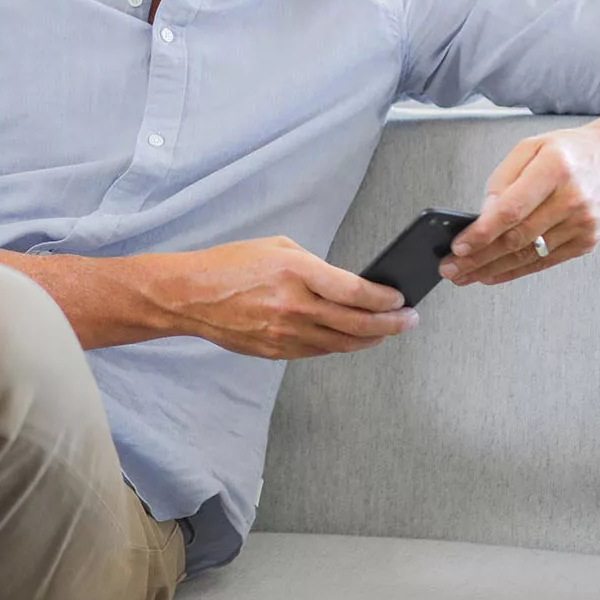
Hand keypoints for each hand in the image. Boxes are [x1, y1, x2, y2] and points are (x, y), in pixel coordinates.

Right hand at [142, 236, 418, 359]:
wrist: (191, 296)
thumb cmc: (231, 265)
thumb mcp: (277, 247)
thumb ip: (315, 266)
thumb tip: (347, 284)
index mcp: (296, 273)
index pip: (355, 292)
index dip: (385, 299)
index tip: (400, 299)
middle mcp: (294, 306)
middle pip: (358, 323)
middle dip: (391, 324)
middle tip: (409, 320)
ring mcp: (285, 333)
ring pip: (343, 344)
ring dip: (371, 339)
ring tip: (387, 332)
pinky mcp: (276, 351)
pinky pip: (319, 352)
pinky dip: (340, 345)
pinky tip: (351, 338)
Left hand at [441, 113, 599, 286]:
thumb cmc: (570, 151)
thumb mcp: (530, 147)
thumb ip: (502, 180)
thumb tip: (482, 215)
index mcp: (555, 169)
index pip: (511, 210)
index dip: (482, 233)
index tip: (458, 246)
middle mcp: (573, 199)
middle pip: (517, 238)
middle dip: (478, 258)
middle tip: (450, 268)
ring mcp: (583, 224)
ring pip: (529, 255)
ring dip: (492, 269)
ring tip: (464, 276)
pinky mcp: (588, 241)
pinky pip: (545, 262)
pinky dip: (516, 271)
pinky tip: (492, 275)